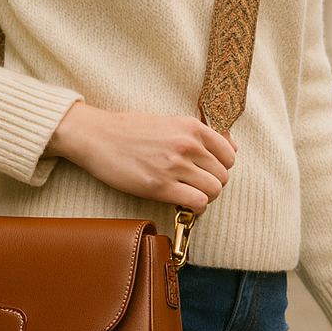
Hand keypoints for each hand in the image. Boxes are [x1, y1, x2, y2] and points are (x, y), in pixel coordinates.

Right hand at [45, 103, 236, 213]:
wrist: (97, 136)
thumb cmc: (131, 131)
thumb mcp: (170, 122)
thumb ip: (201, 135)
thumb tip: (234, 148)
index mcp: (191, 127)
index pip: (229, 155)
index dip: (220, 167)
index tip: (206, 172)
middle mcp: (186, 144)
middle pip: (223, 176)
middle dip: (212, 185)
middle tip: (194, 185)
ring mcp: (173, 165)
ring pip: (213, 190)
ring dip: (204, 197)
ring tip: (187, 194)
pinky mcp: (160, 186)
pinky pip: (198, 203)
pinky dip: (195, 207)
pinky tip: (182, 202)